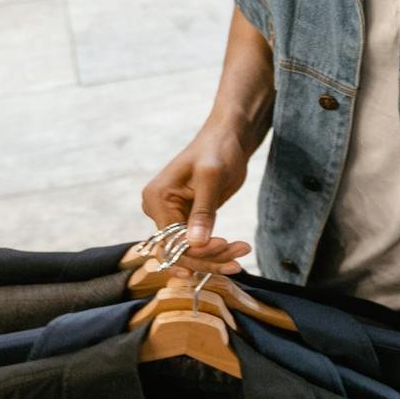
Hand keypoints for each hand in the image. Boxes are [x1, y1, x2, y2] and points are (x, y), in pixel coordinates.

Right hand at [141, 123, 252, 271]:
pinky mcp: (184, 220)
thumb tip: (195, 243)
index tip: (227, 245)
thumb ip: (203, 211)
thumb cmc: (219, 150)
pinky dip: (215, 252)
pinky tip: (235, 252)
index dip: (198, 250)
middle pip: (178, 252)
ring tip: (243, 252)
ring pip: (189, 253)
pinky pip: (195, 246)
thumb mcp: (212, 178)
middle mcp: (157, 210)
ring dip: (215, 259)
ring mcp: (169, 217)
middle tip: (239, 258)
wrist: (227, 139)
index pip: (172, 241)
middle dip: (209, 258)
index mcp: (157, 198)